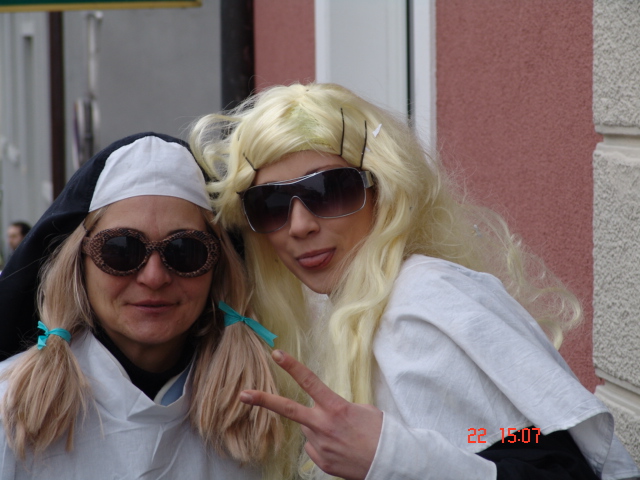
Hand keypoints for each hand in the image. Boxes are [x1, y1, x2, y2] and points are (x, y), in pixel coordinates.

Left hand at [239, 350, 382, 479]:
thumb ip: (336, 407)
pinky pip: (314, 446)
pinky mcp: (320, 461)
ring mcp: (319, 445)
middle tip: (243, 394)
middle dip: (263, 401)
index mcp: (335, 407)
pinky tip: (341, 447)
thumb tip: (323, 413)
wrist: (390, 463)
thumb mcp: (363, 410)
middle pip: (288, 409)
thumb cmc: (380, 432)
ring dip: (319, 428)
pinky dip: (324, 444)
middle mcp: (323, 425)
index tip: (277, 354)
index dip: (292, 366)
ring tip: (343, 435)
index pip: (309, 382)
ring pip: (308, 429)